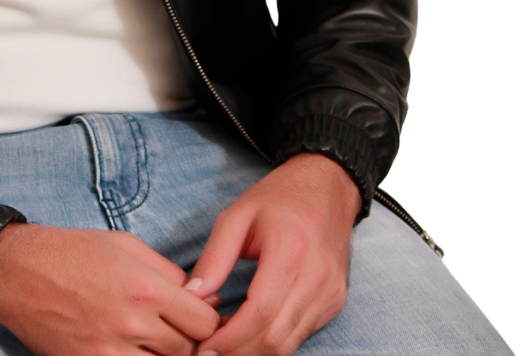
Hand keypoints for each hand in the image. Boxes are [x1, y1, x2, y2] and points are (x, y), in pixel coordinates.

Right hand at [0, 222, 220, 355]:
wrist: (16, 270)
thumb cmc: (71, 251)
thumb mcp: (125, 245)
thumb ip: (167, 272)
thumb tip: (203, 296)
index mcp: (145, 287)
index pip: (204, 321)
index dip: (208, 318)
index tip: (200, 314)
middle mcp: (132, 323)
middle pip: (188, 350)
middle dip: (188, 339)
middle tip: (176, 327)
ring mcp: (110, 350)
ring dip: (164, 354)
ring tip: (152, 337)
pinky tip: (131, 346)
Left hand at [185, 153, 360, 355]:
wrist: (327, 186)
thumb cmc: (279, 197)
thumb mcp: (238, 215)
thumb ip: (215, 256)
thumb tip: (192, 295)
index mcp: (290, 250)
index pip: (262, 312)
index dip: (231, 338)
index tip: (203, 347)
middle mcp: (316, 277)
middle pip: (276, 337)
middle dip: (239, 353)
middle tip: (207, 353)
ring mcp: (330, 293)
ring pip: (290, 343)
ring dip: (255, 352)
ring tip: (224, 346)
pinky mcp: (334, 302)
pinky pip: (301, 334)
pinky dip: (273, 341)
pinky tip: (249, 335)